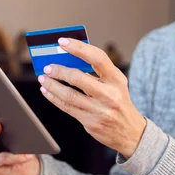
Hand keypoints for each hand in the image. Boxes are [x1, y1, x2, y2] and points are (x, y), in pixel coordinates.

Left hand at [37, 38, 145, 157]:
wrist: (130, 132)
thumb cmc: (118, 101)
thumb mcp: (115, 83)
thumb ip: (97, 70)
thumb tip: (69, 57)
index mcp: (116, 79)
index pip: (97, 58)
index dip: (78, 48)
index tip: (62, 42)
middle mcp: (109, 94)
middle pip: (79, 78)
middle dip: (60, 71)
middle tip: (47, 66)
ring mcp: (100, 110)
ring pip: (69, 95)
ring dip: (52, 85)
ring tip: (43, 78)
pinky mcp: (90, 122)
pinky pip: (67, 108)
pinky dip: (54, 98)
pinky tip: (47, 91)